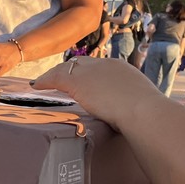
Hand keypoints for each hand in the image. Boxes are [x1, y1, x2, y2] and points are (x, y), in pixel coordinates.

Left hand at [31, 56, 160, 130]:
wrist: (143, 112)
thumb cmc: (147, 117)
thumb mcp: (141, 106)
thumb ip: (133, 108)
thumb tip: (134, 120)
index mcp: (121, 70)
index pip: (99, 68)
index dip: (88, 74)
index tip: (82, 82)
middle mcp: (106, 65)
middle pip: (82, 64)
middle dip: (70, 71)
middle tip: (60, 80)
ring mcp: (92, 72)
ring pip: (67, 68)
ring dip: (55, 75)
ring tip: (44, 82)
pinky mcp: (78, 81)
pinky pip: (56, 77)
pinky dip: (45, 80)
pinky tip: (37, 85)